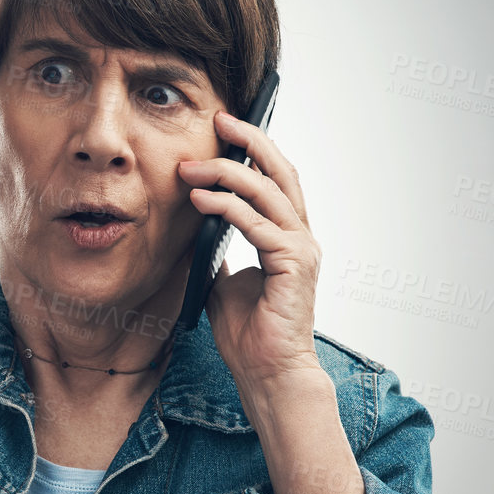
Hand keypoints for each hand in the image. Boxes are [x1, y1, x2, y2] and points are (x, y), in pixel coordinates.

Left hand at [176, 111, 325, 400]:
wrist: (267, 373)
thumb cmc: (250, 334)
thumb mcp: (222, 282)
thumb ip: (215, 252)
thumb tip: (193, 227)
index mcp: (288, 237)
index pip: (275, 180)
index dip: (252, 151)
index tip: (223, 129)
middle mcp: (300, 237)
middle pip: (280, 172)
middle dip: (250, 141)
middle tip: (220, 120)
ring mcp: (300, 249)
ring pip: (267, 191)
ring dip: (227, 173)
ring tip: (192, 166)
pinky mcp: (293, 265)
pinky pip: (256, 224)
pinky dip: (227, 207)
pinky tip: (200, 200)